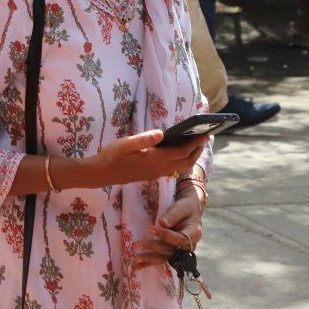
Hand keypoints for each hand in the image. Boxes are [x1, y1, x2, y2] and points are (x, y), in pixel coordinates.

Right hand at [83, 130, 206, 187]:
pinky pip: (174, 169)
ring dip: (192, 156)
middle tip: (204, 138)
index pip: (182, 151)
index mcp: (155, 158)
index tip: (205, 134)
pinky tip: (178, 153)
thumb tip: (161, 133)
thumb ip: (143, 139)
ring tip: (195, 145)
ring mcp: (157, 173)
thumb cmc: (112, 155)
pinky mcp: (152, 175)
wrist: (103, 173)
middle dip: (197, 150)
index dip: (195, 143)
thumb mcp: (125, 144)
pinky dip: (182, 161)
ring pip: (182, 167)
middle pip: (186, 161)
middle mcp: (159, 168)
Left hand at [130, 194, 203, 269]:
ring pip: (166, 258)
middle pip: (171, 250)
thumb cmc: (186, 208)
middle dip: (153, 247)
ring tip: (135, 259)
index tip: (151, 229)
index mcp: (194, 234)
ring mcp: (181, 251)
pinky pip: (162, 259)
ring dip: (150, 259)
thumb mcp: (182, 207)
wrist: (190, 211)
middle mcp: (189, 245)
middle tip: (136, 245)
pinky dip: (150, 263)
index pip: (180, 239)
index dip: (166, 235)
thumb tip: (162, 223)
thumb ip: (173, 215)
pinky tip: (138, 266)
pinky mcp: (173, 252)